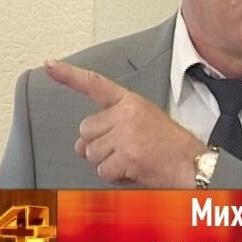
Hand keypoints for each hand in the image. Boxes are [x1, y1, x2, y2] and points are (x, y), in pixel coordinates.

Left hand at [45, 59, 202, 187]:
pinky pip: (103, 170)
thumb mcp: (142, 122)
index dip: (69, 75)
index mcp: (130, 101)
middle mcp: (125, 113)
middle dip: (99, 145)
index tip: (49, 65)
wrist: (191, 164)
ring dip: (108, 163)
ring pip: (92, 154)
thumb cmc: (169, 146)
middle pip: (85, 131)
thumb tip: (79, 145)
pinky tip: (134, 169)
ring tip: (133, 159)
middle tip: (125, 149)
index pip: (95, 85)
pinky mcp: (127, 154)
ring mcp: (125, 133)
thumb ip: (109, 126)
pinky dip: (116, 176)